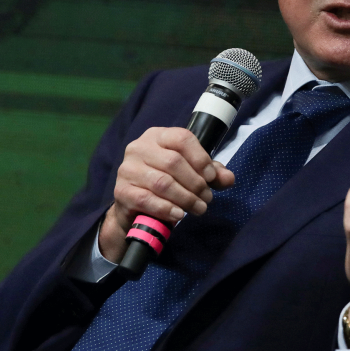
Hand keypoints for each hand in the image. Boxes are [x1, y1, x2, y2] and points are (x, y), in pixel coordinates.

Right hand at [99, 127, 234, 261]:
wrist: (135, 206)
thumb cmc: (166, 182)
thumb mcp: (192, 173)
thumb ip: (212, 173)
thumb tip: (228, 179)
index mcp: (158, 135)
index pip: (182, 138)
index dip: (201, 158)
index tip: (212, 177)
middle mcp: (139, 147)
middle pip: (173, 162)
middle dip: (196, 183)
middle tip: (207, 198)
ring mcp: (127, 168)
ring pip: (162, 182)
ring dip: (185, 198)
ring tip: (198, 208)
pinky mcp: (121, 191)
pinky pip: (146, 199)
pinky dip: (167, 209)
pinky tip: (179, 214)